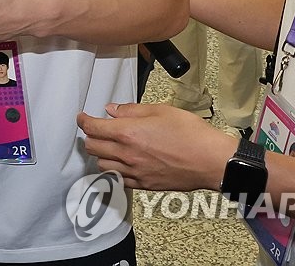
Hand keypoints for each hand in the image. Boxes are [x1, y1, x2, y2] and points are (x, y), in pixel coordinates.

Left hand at [77, 103, 234, 190]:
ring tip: (109, 146)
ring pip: (103, 165)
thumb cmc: (191, 134)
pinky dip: (115, 170)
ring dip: (101, 154)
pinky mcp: (145, 184)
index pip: (93, 128)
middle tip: (96, 129)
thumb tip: (112, 110)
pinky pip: (120, 179)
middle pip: (92, 147)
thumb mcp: (160, 111)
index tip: (82, 117)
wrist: (211, 160)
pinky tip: (122, 163)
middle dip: (90, 136)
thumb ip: (131, 111)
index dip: (83, 120)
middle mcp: (127, 154)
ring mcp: (135, 172)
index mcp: (128, 133)